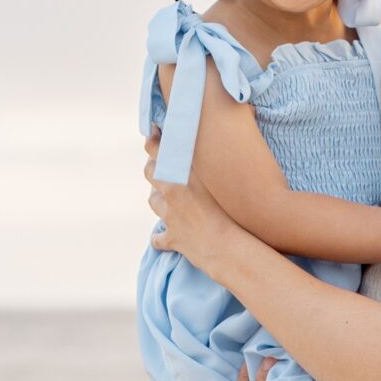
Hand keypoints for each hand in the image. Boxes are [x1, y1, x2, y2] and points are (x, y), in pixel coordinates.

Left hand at [147, 144, 240, 280]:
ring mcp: (169, 217)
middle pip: (150, 172)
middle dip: (153, 166)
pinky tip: (166, 235)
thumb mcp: (218, 179)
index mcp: (182, 175)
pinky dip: (161, 237)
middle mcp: (171, 193)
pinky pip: (158, 238)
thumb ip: (207, 163)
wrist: (226, 247)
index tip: (152, 134)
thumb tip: (208, 145)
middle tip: (160, 163)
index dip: (152, 141)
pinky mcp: (171, 239)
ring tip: (168, 196)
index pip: (158, 151)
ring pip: (153, 201)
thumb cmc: (230, 211)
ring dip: (159, 197)